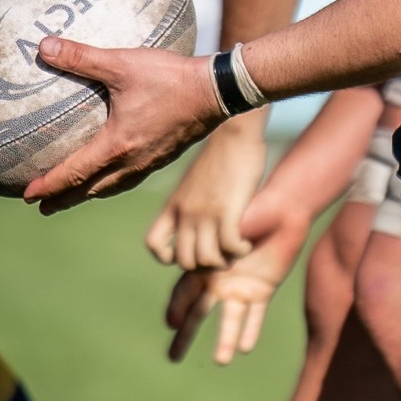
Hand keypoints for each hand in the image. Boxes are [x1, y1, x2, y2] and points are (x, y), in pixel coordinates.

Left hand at [22, 40, 222, 210]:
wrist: (216, 91)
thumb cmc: (169, 77)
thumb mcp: (122, 63)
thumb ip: (82, 57)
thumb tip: (44, 47)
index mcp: (116, 145)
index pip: (73, 174)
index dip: (48, 186)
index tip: (26, 196)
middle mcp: (131, 162)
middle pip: (89, 190)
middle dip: (62, 199)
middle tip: (41, 207)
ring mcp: (149, 163)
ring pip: (110, 188)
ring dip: (87, 194)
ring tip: (72, 196)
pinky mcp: (163, 157)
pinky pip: (129, 180)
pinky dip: (110, 184)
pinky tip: (111, 176)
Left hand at [145, 114, 267, 269]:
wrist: (234, 134)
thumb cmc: (222, 154)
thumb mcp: (196, 181)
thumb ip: (194, 201)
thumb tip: (202, 216)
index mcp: (174, 206)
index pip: (154, 243)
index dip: (166, 257)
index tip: (186, 253)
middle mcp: (186, 214)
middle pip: (184, 261)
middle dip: (204, 266)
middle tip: (222, 256)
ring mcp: (205, 214)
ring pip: (206, 260)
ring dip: (224, 262)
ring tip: (236, 251)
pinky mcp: (227, 212)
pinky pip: (229, 248)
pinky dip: (239, 252)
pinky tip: (247, 244)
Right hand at [163, 183, 309, 363]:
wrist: (282, 209)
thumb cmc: (251, 211)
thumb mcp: (226, 226)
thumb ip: (213, 247)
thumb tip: (204, 260)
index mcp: (206, 265)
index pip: (185, 291)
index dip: (177, 307)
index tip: (170, 324)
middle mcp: (221, 281)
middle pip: (199, 312)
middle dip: (185, 334)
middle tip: (173, 357)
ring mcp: (242, 287)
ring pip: (230, 320)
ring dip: (225, 340)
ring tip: (221, 361)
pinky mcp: (263, 289)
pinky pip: (257, 314)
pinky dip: (251, 330)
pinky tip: (246, 347)